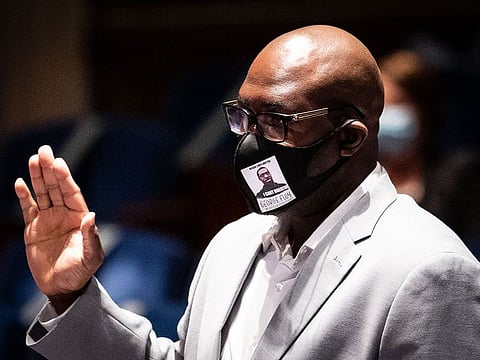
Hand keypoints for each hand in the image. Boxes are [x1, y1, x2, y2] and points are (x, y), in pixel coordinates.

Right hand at [15, 145, 103, 312]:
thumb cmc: (81, 271)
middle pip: (55, 188)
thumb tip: (91, 215)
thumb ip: (91, 236)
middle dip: (50, 170)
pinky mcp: (34, 229)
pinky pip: (28, 209)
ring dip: (37, 177)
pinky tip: (20, 183)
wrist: (63, 287)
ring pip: (42, 194)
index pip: (71, 192)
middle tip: (44, 150)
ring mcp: (48, 220)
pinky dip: (24, 196)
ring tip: (33, 159)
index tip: (58, 163)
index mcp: (79, 217)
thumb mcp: (91, 256)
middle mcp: (64, 214)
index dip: (65, 178)